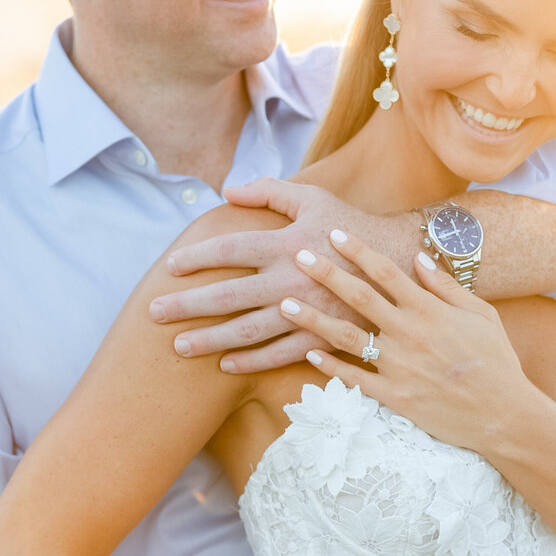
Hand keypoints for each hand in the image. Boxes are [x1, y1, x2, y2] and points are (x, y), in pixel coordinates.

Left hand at [146, 178, 409, 372]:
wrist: (402, 266)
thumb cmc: (351, 228)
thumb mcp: (313, 198)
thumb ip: (269, 190)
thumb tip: (227, 191)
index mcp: (287, 242)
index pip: (231, 249)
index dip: (198, 257)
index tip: (170, 267)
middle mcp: (291, 277)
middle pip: (228, 293)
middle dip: (187, 304)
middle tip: (153, 313)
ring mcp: (306, 310)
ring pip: (247, 329)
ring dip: (210, 339)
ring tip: (178, 347)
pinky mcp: (322, 336)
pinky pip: (279, 354)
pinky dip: (251, 361)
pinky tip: (225, 365)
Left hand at [282, 226, 534, 451]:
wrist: (505, 414)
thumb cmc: (496, 361)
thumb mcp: (481, 315)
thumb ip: (446, 286)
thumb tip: (417, 257)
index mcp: (431, 310)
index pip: (387, 271)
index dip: (358, 250)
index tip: (334, 234)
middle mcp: (410, 334)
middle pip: (359, 297)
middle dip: (326, 274)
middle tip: (298, 255)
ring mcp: (400, 367)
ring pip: (347, 337)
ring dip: (313, 319)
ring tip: (284, 304)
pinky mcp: (395, 398)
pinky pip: (355, 380)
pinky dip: (330, 367)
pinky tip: (309, 355)